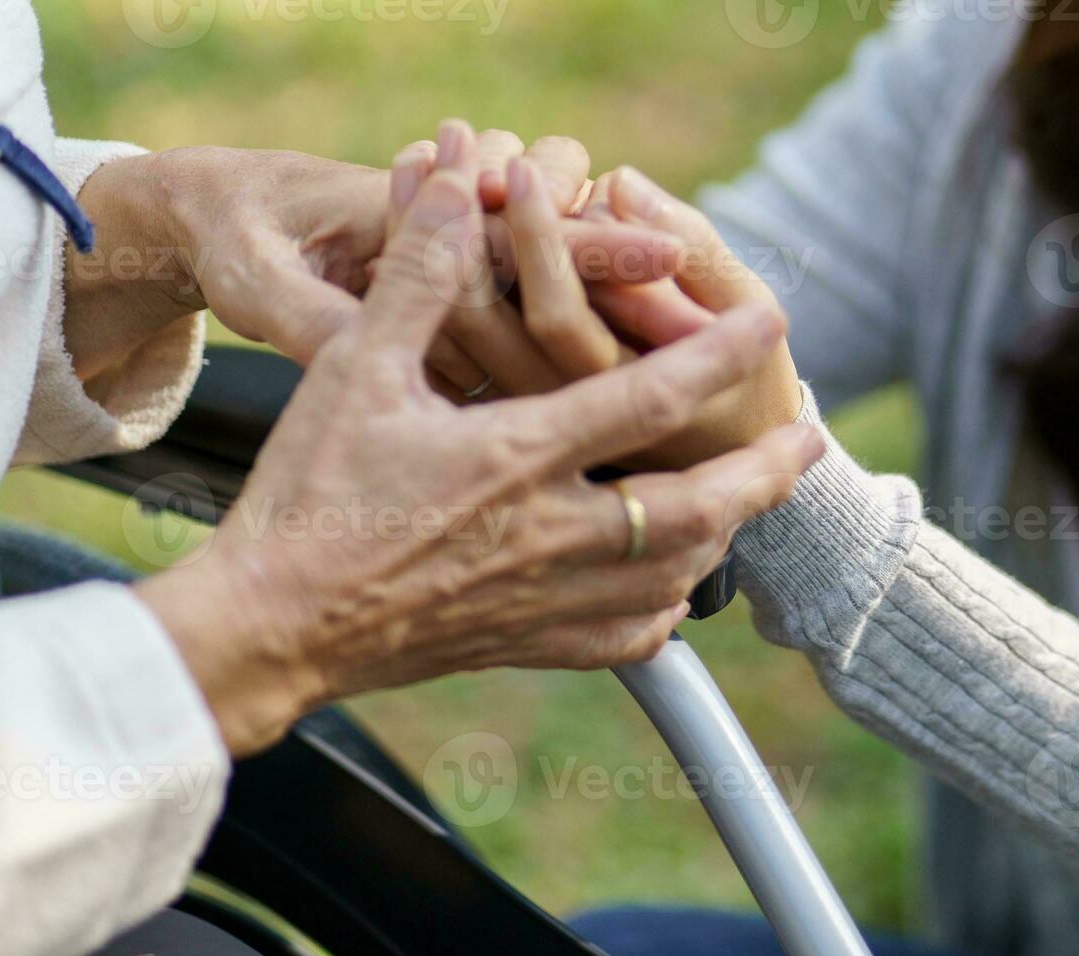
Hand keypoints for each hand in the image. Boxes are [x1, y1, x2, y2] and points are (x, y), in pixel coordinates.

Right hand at [134, 139, 821, 756]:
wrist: (268, 627)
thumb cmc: (306, 496)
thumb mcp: (355, 369)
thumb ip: (419, 275)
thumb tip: (458, 186)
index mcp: (516, 457)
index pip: (649, 395)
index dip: (720, 352)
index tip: (771, 323)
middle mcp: (549, 535)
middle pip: (699, 507)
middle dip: (766, 472)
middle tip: (810, 441)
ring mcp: (544, 600)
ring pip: (675, 575)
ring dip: (723, 532)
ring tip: (748, 499)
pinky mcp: (524, 645)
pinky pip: (627, 640)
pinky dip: (664, 608)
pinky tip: (668, 586)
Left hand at [416, 132, 802, 466]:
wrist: (716, 469)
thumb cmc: (748, 378)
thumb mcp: (746, 315)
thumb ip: (695, 251)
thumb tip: (620, 184)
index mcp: (617, 393)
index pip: (558, 316)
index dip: (538, 240)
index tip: (521, 168)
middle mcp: (549, 415)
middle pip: (475, 322)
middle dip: (456, 225)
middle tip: (443, 149)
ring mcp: (506, 415)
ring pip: (442, 329)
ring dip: (420, 239)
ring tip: (415, 158)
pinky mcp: (481, 407)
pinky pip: (435, 340)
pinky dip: (415, 271)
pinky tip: (406, 206)